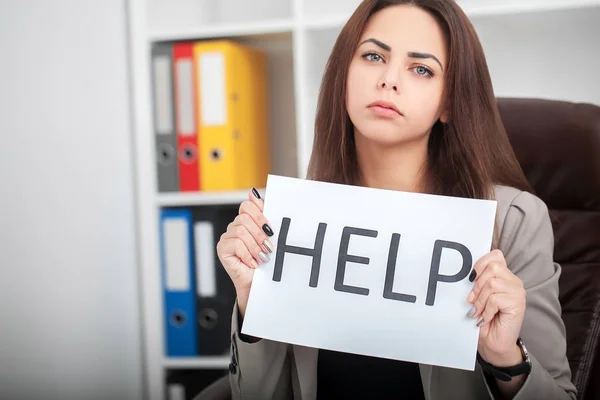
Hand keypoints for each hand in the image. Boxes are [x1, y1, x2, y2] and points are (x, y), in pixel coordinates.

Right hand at [216, 188, 274, 317]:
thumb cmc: (267, 261)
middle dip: (260, 234)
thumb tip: (253, 192)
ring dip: (255, 246)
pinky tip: (252, 262)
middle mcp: (235, 226)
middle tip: (269, 248)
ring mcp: (227, 237)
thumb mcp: (270, 236)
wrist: (259, 284)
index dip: (259, 214)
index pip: (247, 205)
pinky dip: (247, 254)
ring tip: (262, 257)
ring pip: (241, 230)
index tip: (269, 229)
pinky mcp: (222, 248)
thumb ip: (264, 215)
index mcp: (246, 221)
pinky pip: (235, 243)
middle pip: (245, 217)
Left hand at [467, 249, 526, 366]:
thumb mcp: (475, 296)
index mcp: (503, 276)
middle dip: (477, 285)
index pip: (495, 255)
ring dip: (480, 300)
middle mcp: (513, 281)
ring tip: (478, 312)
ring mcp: (518, 292)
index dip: (480, 264)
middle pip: (493, 267)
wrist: (491, 343)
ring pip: (493, 283)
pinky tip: (486, 317)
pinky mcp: (518, 303)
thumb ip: (475, 281)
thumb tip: (463, 271)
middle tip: (472, 301)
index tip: (470, 279)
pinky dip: (486, 310)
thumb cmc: (482, 319)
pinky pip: (495, 299)